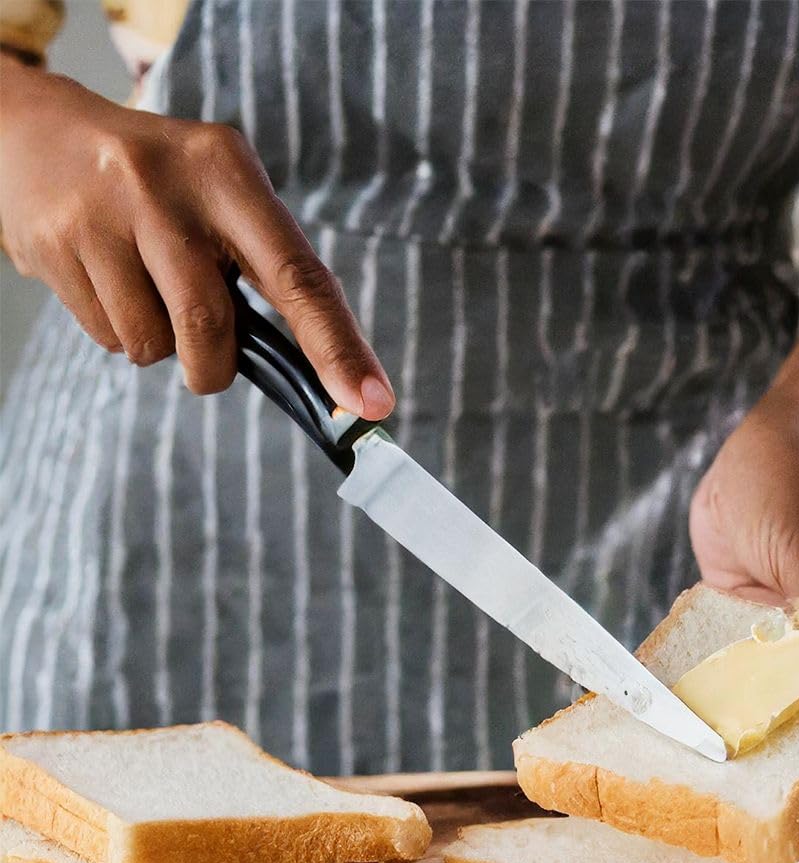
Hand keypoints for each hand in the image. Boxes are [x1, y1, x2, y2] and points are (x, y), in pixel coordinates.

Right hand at [0, 57, 392, 414]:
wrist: (38, 133)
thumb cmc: (162, 186)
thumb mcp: (222, 197)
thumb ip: (271, 270)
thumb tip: (331, 377)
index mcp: (226, 170)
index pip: (298, 275)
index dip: (338, 348)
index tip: (370, 403)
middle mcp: (163, 186)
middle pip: (210, 326)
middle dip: (213, 366)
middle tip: (206, 357)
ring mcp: (101, 213)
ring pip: (152, 344)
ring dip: (160, 345)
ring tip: (143, 288)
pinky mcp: (54, 244)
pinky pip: (107, 338)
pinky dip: (119, 332)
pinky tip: (106, 280)